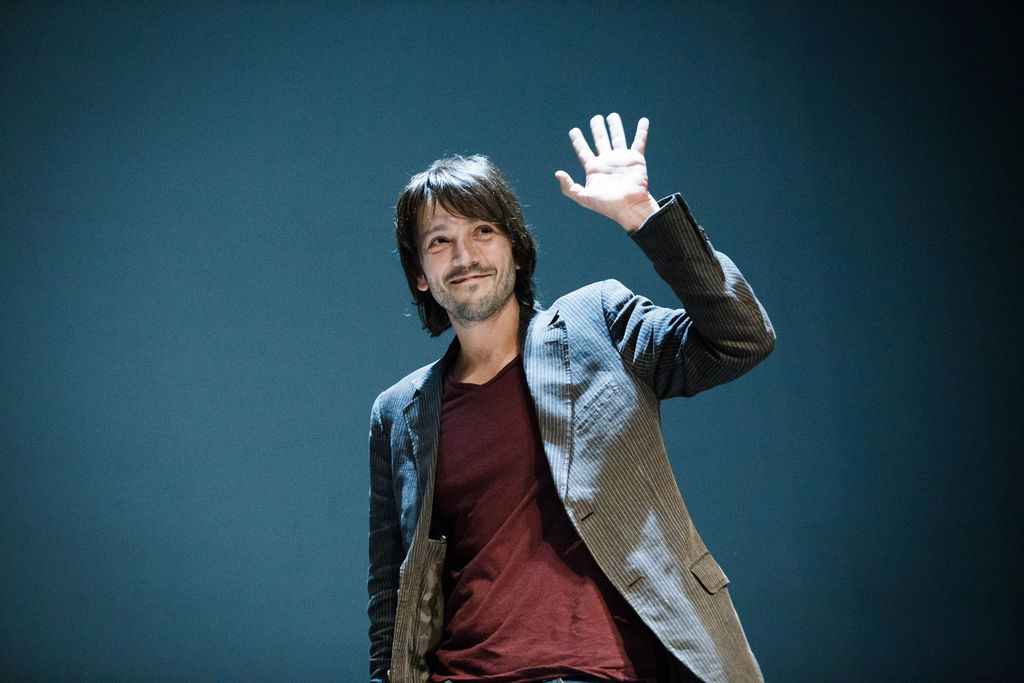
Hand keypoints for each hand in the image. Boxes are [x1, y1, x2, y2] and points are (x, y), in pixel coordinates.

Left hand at [556, 113, 661, 231]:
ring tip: (612, 116)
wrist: (629, 207)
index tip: (573, 131)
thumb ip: (569, 187)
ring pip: (617, 137)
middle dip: (597, 129)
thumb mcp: (583, 197)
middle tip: (595, 118)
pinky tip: (644, 120)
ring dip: (615, 126)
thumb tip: (557, 173)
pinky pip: (639, 142)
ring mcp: (621, 159)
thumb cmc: (606, 205)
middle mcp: (607, 161)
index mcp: (594, 169)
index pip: (583, 151)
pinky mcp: (636, 159)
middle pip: (600, 140)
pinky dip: (642, 131)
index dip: (578, 140)